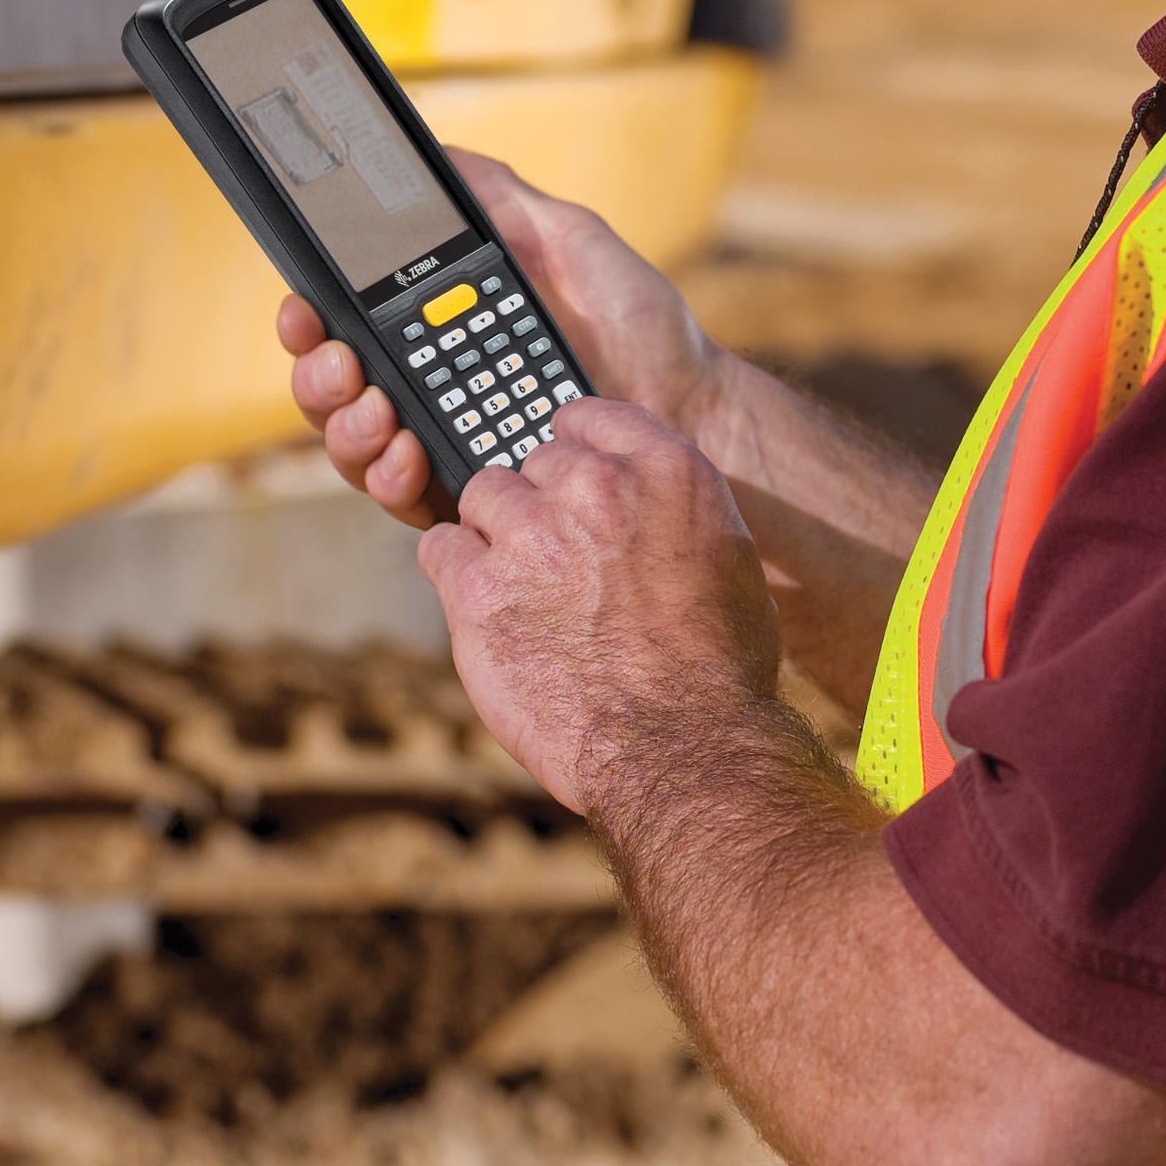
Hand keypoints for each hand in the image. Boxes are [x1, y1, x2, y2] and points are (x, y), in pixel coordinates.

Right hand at [280, 148, 722, 526]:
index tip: (304, 306)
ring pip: (355, 446)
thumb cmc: (635, 321)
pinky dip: (391, 478)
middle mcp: (428, 383)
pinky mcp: (468, 493)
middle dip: (318, 376)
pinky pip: (403, 497)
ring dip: (347, 429)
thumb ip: (501, 199)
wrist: (688, 402)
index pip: (348, 322)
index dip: (310, 318)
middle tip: (344, 364)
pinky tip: (410, 456)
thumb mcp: (568, 239)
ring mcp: (444, 440)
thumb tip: (439, 151)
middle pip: (334, 388)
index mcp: (438, 325)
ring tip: (380, 412)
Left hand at [417, 397, 783, 815]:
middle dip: (539, 504)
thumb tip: (633, 498)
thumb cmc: (718, 666)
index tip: (570, 481)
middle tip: (557, 561)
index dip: (574, 450)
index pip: (587, 417)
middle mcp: (596, 488)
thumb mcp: (725, 556)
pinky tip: (485, 607)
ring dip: (495, 537)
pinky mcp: (477, 592)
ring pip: (482, 497)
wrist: (686, 749)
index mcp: (665, 469)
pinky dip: (455, 572)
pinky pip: (440, 547)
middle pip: (531, 462)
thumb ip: (668, 506)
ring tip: (523, 590)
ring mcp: (531, 537)